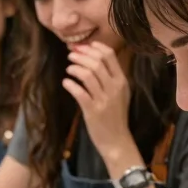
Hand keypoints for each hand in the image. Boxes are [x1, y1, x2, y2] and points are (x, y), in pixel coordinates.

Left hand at [63, 42, 132, 160]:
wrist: (116, 140)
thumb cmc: (115, 116)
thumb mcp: (120, 94)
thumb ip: (111, 78)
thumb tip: (95, 60)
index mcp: (122, 81)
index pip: (109, 55)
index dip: (94, 47)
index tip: (83, 46)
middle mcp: (114, 88)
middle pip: (97, 62)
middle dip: (81, 55)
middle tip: (71, 55)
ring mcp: (104, 99)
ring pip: (88, 74)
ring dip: (75, 68)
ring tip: (68, 68)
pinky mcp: (93, 110)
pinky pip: (79, 92)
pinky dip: (70, 84)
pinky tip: (66, 82)